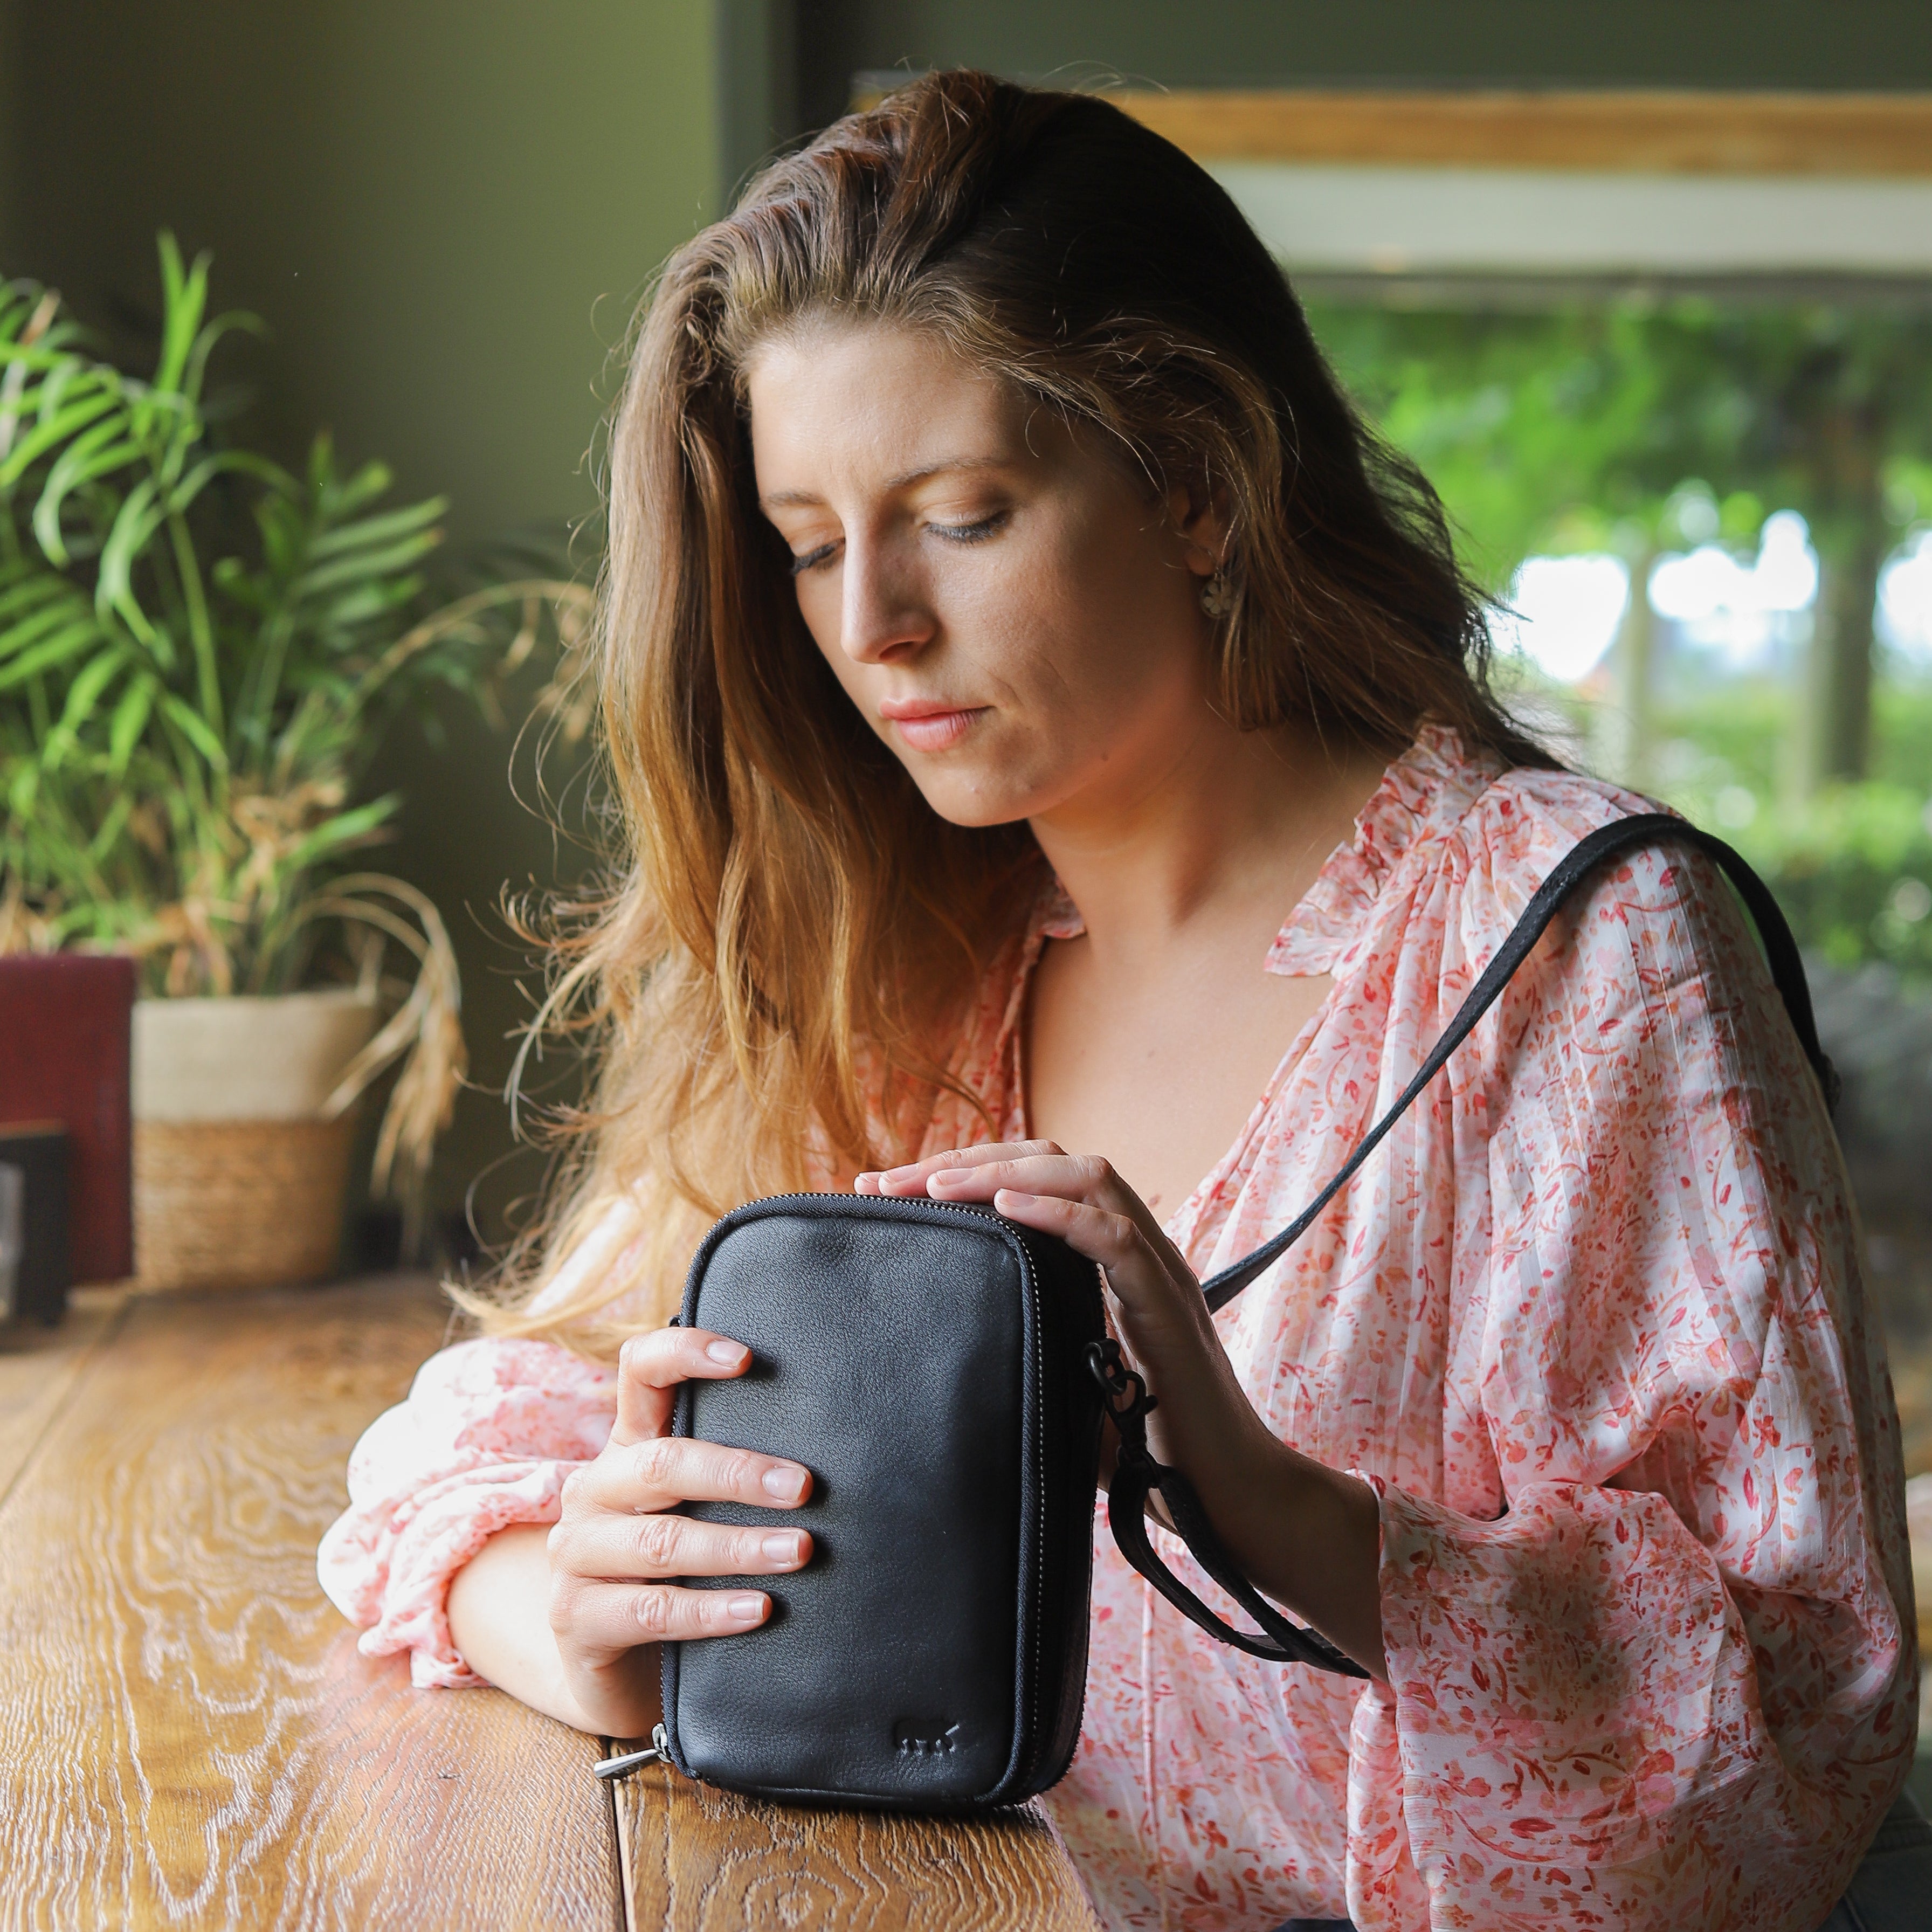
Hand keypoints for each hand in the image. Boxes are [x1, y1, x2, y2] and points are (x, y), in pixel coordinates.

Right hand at [544, 1325, 814, 1736]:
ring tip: (799, 1550)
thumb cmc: (679, 1570)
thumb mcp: (697, 1508)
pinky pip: (652, 1611)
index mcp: (627, 1447)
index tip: (746, 1358)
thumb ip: (733, 1469)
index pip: (639, 1372)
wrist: (615, 1668)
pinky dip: (710, 1610)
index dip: (684, 1353)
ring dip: (738, 1546)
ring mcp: (575, 1554)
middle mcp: (593, 1490)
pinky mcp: (576, 1618)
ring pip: (662, 1541)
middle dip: (739, 1474)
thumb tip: (838, 1439)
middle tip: (805, 1487)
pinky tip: (759, 1609)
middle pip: (662, 1464)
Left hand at [858, 1141, 1386, 1677]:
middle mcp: (1139, 1251)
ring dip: (1005, 1172)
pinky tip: (1007, 1206)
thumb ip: (1023, 1351)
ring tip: (934, 1185)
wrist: (1230, 1500)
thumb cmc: (1150, 1453)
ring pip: (1090, 1176)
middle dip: (966, 1160)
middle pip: (1055, 1159)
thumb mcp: (1064, 1385)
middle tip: (885, 1182)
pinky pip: (1116, 1238)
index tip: (888, 1192)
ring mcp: (1160, 1272)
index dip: (964, 1173)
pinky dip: (1059, 1213)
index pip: (1038, 1179)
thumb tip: (939, 1359)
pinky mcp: (1171, 1307)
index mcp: (1112, 1261)